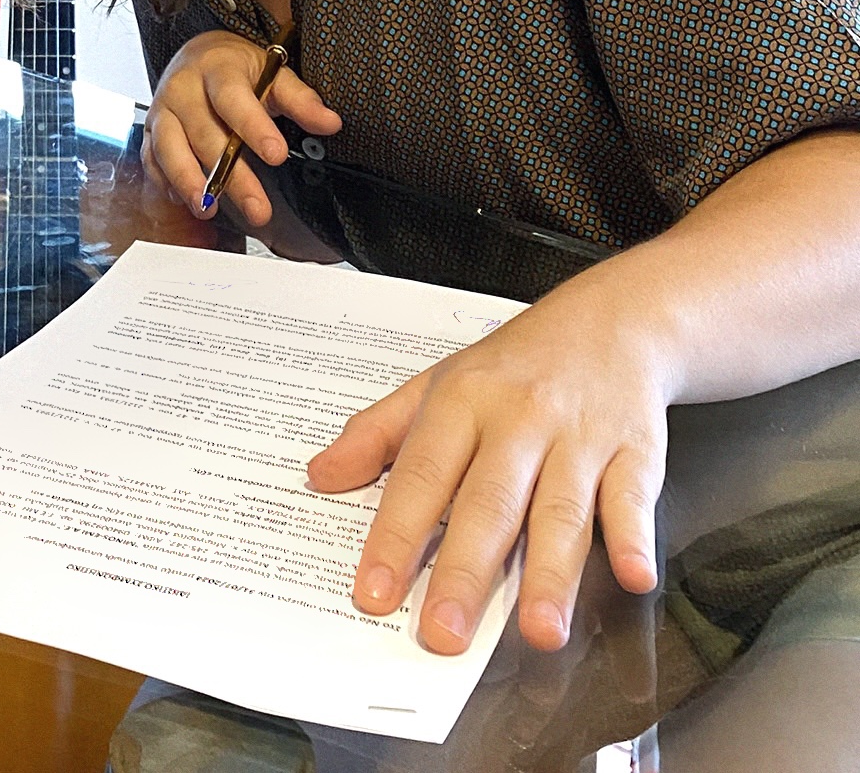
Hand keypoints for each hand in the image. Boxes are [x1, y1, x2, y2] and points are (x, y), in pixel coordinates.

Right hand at [141, 29, 341, 227]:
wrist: (197, 54)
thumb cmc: (237, 68)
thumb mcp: (272, 74)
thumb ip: (300, 100)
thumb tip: (330, 123)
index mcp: (217, 69)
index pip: (233, 99)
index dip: (254, 128)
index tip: (277, 155)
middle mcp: (183, 88)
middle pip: (205, 135)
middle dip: (232, 175)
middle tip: (257, 208)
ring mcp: (163, 110)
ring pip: (170, 149)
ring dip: (189, 182)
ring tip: (209, 210)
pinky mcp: (151, 130)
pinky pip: (152, 159)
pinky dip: (166, 182)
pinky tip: (186, 202)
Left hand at [306, 276, 666, 655]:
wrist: (610, 321)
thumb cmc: (513, 364)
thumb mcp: (436, 383)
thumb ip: (377, 434)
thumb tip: (320, 477)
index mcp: (461, 403)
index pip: (420, 476)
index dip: (395, 536)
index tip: (373, 592)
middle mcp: (518, 421)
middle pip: (488, 503)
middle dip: (464, 571)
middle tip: (443, 633)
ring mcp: (578, 439)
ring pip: (561, 511)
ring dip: (551, 574)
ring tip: (538, 632)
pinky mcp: (635, 452)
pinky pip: (633, 498)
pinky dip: (635, 538)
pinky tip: (633, 575)